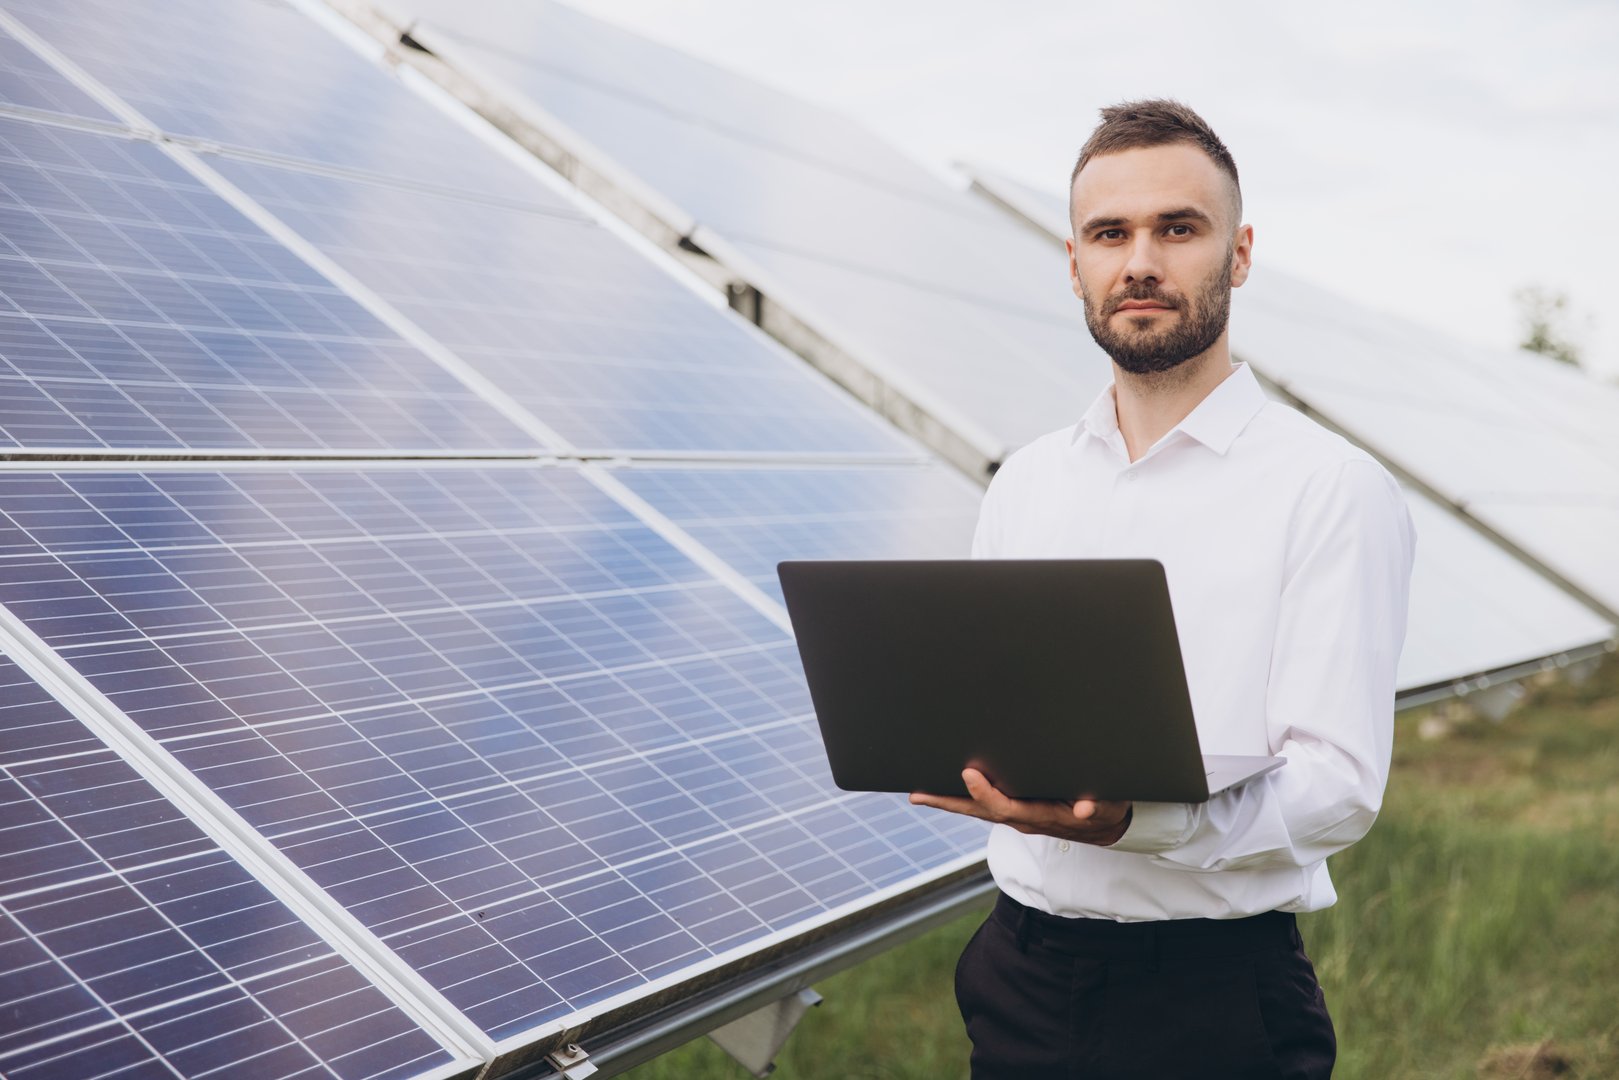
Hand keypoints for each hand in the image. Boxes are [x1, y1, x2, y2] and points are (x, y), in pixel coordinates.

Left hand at [910, 768, 1132, 846]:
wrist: (1105, 825)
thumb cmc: (1103, 810)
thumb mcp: (1105, 807)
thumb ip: (1094, 806)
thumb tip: (1083, 809)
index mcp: (1040, 815)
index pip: (1006, 807)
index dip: (986, 793)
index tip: (969, 774)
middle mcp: (1022, 818)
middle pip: (979, 811)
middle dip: (948, 802)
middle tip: (918, 794)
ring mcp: (1016, 816)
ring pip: (976, 810)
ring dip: (947, 802)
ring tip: (919, 793)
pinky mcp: (1015, 810)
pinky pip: (982, 806)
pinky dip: (960, 800)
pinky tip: (941, 793)